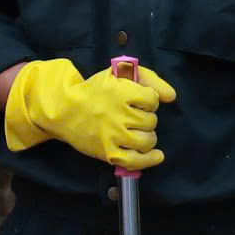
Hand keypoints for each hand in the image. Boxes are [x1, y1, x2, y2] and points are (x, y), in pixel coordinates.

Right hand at [5, 58, 175, 167]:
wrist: (63, 110)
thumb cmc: (94, 91)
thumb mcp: (118, 74)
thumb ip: (149, 78)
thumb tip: (171, 97)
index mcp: (121, 92)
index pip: (152, 100)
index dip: (147, 100)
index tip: (137, 101)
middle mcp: (119, 114)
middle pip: (151, 121)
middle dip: (144, 118)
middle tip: (131, 117)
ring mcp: (113, 135)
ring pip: (147, 140)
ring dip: (146, 136)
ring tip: (137, 132)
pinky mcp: (108, 152)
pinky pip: (136, 161)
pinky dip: (149, 159)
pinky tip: (155, 155)